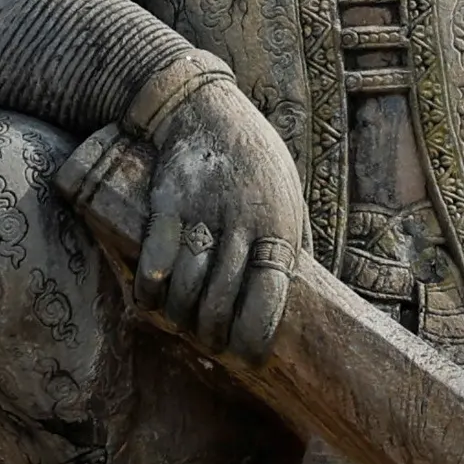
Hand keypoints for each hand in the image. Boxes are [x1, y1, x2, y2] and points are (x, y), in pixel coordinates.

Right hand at [128, 82, 304, 367]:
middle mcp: (242, 224)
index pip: (270, 296)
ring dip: (181, 315)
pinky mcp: (166, 201)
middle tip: (209, 344)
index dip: (255, 335)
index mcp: (278, 228)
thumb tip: (314, 292)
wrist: (203, 106)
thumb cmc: (255, 159)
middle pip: (224, 298)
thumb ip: (296, 242)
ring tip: (181, 324)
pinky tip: (149, 297)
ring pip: (188, 283)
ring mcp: (202, 212)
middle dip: (213, 333)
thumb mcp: (290, 197)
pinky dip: (150, 283)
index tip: (247, 358)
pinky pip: (156, 253)